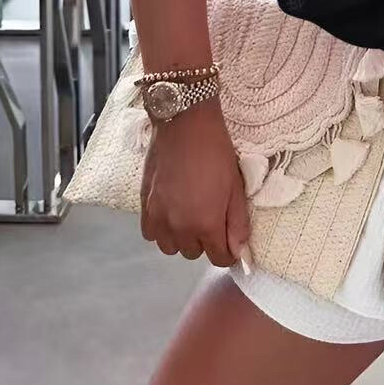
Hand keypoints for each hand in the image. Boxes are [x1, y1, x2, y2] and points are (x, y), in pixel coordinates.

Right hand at [139, 98, 249, 268]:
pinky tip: (170, 213)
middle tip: (211, 218)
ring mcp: (159, 218)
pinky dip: (161, 229)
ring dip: (181, 238)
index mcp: (206, 224)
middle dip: (205, 242)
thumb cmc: (216, 152)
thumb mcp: (236, 187)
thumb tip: (239, 252)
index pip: (218, 259)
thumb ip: (238, 224)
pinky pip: (150, 234)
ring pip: (171, 247)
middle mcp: (180, 228)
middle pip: (193, 254)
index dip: (228, 253)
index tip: (230, 242)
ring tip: (190, 216)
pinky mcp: (143, 206)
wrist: (185, 125)